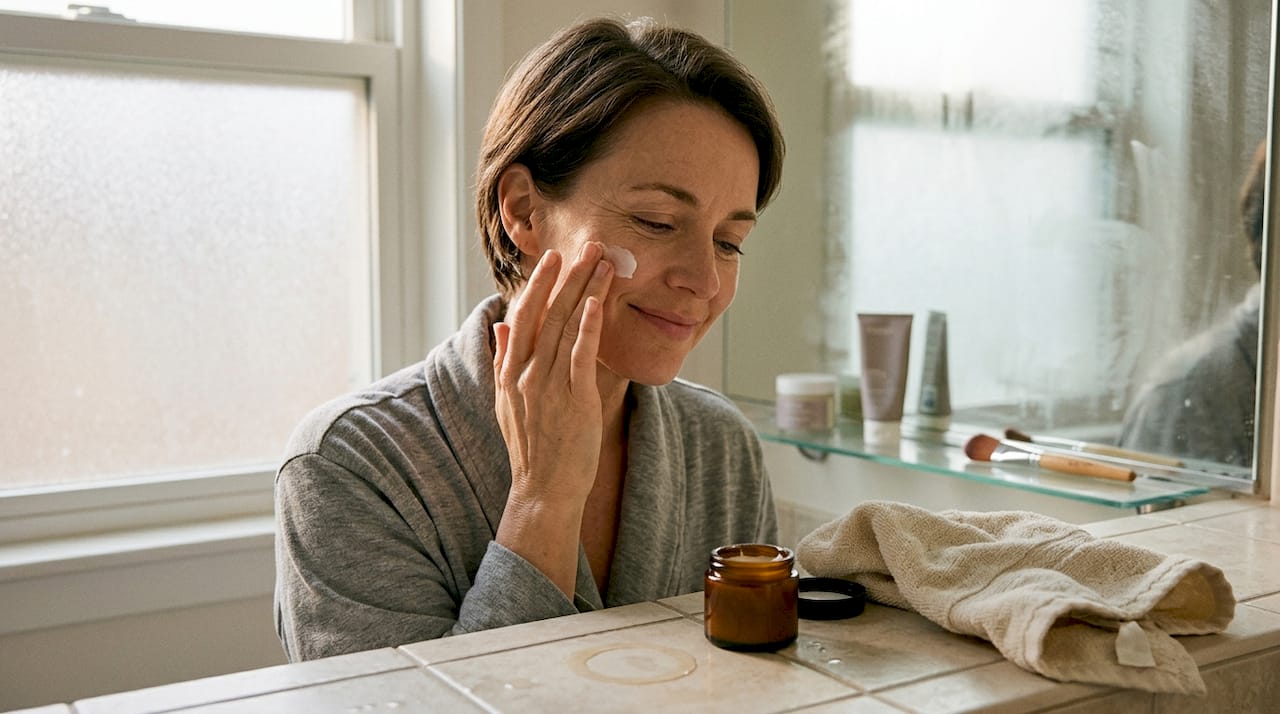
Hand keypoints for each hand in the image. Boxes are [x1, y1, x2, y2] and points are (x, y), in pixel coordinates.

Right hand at [492, 242, 614, 509]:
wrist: (543, 489)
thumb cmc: (532, 447)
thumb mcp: (506, 402)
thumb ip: (504, 360)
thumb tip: (501, 325)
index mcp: (510, 372)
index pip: (524, 316)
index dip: (538, 284)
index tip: (553, 258)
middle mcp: (526, 374)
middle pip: (548, 313)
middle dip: (568, 276)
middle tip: (587, 246)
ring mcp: (549, 386)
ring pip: (567, 327)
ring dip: (586, 291)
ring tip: (604, 263)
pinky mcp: (574, 400)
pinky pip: (581, 356)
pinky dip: (589, 327)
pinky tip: (598, 302)